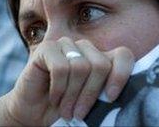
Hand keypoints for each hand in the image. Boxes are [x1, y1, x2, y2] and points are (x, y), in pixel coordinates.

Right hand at [5, 37, 133, 125]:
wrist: (35, 112)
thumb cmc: (67, 107)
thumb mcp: (92, 101)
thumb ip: (107, 92)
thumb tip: (124, 95)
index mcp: (101, 58)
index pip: (123, 56)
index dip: (121, 76)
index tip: (110, 98)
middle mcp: (86, 48)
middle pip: (101, 64)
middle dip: (91, 94)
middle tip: (79, 114)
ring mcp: (67, 45)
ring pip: (81, 67)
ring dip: (72, 95)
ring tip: (67, 111)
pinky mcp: (47, 48)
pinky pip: (60, 68)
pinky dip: (59, 89)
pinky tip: (54, 98)